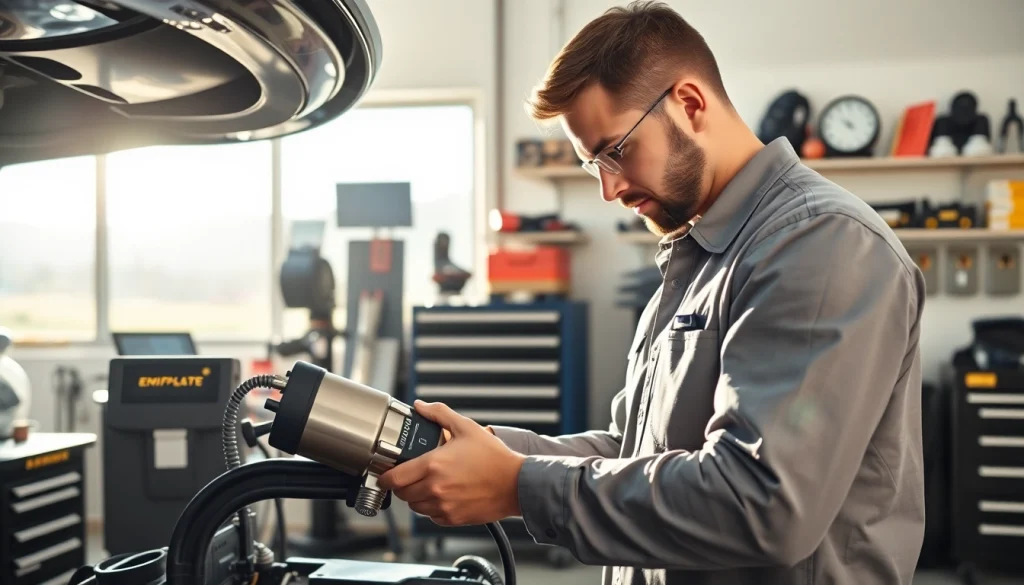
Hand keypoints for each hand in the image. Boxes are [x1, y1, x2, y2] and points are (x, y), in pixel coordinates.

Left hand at [378, 400, 524, 526]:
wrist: (516, 483)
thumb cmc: (494, 457)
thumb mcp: (466, 428)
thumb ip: (440, 414)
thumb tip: (421, 406)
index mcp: (433, 465)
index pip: (393, 478)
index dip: (386, 475)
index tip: (388, 471)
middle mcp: (434, 488)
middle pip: (401, 493)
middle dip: (402, 484)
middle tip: (410, 475)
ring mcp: (443, 506)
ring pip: (414, 506)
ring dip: (416, 496)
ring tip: (429, 483)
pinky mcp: (452, 518)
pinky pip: (430, 516)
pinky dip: (431, 507)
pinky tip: (443, 495)